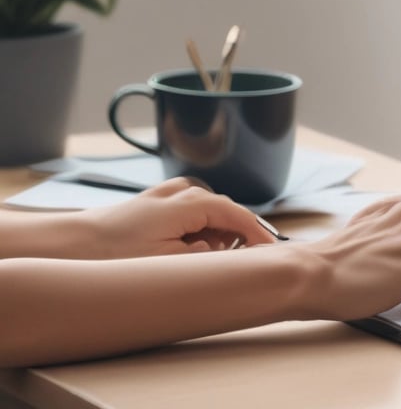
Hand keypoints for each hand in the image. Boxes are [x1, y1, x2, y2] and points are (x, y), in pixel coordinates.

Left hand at [80, 177, 276, 258]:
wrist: (73, 242)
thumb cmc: (116, 253)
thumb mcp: (168, 262)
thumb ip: (207, 256)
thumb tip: (229, 255)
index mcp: (192, 203)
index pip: (239, 216)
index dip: (258, 235)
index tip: (272, 253)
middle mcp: (185, 191)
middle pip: (227, 213)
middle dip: (236, 238)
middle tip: (240, 265)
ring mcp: (171, 193)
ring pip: (210, 213)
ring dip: (215, 235)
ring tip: (207, 261)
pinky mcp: (159, 201)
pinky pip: (193, 213)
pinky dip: (199, 230)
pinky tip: (188, 250)